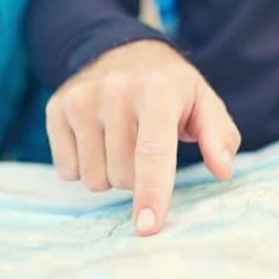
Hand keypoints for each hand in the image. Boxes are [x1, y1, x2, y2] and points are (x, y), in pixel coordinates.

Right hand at [45, 40, 240, 235]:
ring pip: (93, 178)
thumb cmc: (171, 89)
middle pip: (122, 176)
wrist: (124, 51)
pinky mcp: (56, 108)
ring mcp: (80, 99)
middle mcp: (113, 91)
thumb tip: (222, 170)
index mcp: (155, 91)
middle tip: (143, 148)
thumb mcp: (204, 103)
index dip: (152, 193)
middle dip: (136, 178)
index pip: (153, 152)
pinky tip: (96, 139)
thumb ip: (219, 137)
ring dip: (109, 174)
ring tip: (120, 142)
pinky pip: (67, 170)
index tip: (148, 227)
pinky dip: (83, 166)